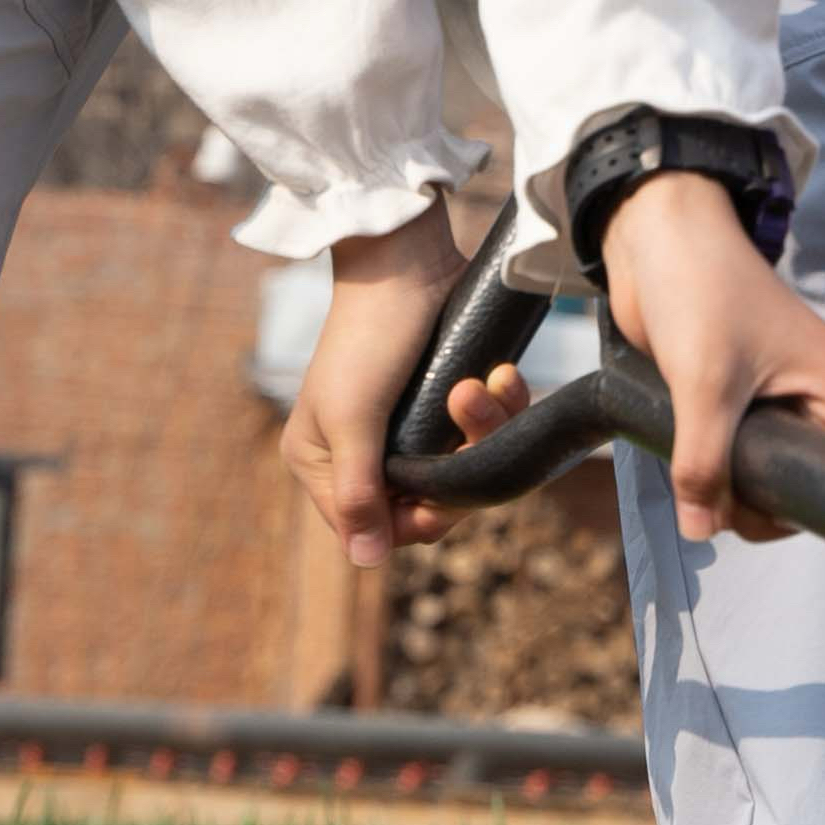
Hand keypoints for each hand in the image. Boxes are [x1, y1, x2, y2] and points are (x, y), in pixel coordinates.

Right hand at [284, 200, 525, 566]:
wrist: (407, 261)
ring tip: (482, 385)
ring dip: (486, 428)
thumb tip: (364, 563)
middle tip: (471, 417)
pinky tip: (504, 376)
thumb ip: (359, 490)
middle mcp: (363, 453)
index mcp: (320, 463)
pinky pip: (485, 429)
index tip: (446, 499)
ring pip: (463, 467)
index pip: (374, 529)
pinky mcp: (446, 400)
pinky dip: (501, 404)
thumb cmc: (367, 339)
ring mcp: (408, 427)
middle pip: (427, 504)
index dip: (417, 522)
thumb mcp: (352, 418)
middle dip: (461, 470)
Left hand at [592, 169, 824, 542]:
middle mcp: (819, 391)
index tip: (761, 514)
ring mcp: (781, 393)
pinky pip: (742, 447)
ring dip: (735, 479)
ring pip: (772, 466)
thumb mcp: (704, 385)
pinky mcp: (743, 393)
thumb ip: (704, 463)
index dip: (819, 503)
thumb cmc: (699, 290)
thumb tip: (701, 530)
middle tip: (717, 497)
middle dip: (766, 497)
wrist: (654, 238)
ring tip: (697, 471)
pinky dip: (717, 460)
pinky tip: (688, 453)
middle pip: (813, 475)